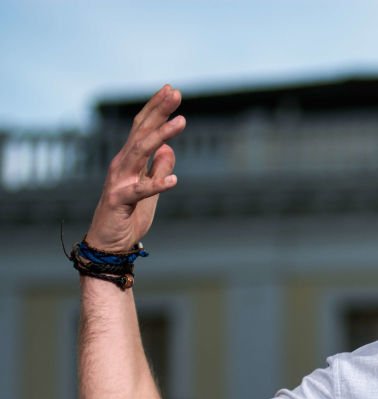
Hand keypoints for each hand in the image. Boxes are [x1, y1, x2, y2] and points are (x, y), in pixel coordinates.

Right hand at [87, 85, 185, 251]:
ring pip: (140, 152)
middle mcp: (122, 165)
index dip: (157, 109)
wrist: (110, 244)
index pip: (143, 129)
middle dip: (158, 111)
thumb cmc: (129, 217)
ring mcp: (119, 181)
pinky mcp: (120, 201)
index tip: (172, 90)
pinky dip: (157, 184)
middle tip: (174, 92)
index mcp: (130, 161)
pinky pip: (140, 191)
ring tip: (182, 122)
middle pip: (141, 132)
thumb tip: (169, 149)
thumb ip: (157, 169)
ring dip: (162, 136)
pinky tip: (174, 179)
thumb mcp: (151, 191)